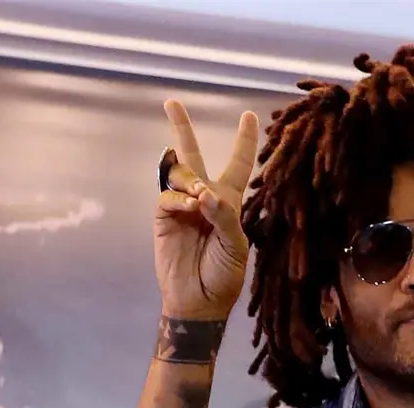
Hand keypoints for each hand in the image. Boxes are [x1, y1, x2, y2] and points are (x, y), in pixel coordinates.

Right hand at [154, 101, 258, 320]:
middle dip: (182, 128)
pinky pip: (169, 195)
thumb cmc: (224, 274)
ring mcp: (182, 206)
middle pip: (193, 156)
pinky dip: (180, 199)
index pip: (239, 164)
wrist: (199, 300)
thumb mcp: (236, 245)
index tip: (250, 115)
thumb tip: (203, 192)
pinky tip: (190, 208)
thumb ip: (225, 215)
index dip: (245, 141)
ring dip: (191, 180)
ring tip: (200, 200)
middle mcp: (205, 198)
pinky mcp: (164, 217)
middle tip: (172, 102)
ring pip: (179, 174)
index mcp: (230, 203)